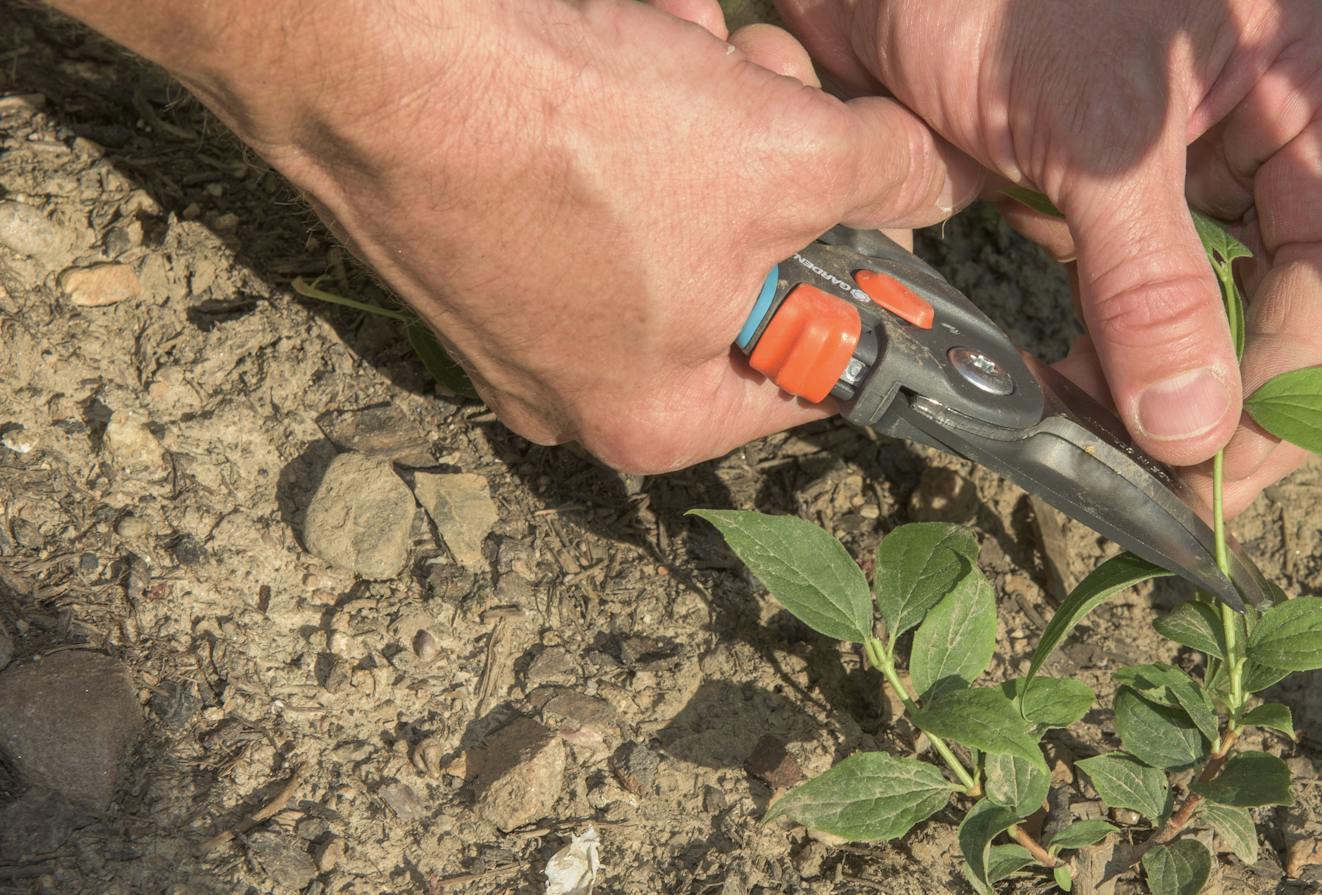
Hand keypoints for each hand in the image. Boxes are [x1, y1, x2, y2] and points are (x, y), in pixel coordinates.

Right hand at [56, 0, 981, 473]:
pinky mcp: (468, 222)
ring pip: (668, 199)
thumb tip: (934, 186)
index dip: (864, 280)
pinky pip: (588, 166)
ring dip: (704, 108)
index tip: (884, 209)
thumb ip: (885, 180)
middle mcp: (575, 381)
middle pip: (738, 272)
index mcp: (658, 416)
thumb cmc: (575, 142)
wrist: (375, 55)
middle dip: (774, 162)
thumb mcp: (787, 160)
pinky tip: (632, 35)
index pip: (811, 372)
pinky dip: (625, 92)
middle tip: (776, 89)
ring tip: (688, 45)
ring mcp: (511, 305)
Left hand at [778, 0, 1321, 514]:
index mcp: (1287, 87)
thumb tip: (1194, 431)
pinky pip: (1087, 276)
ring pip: (1170, 296)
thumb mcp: (1095, 123)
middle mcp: (1228, 124)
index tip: (1224, 466)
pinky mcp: (1052, 167)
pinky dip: (1072, 337)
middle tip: (1163, 484)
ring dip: (1141, 376)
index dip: (1294, 373)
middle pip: (1262, 291)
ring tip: (1097, 441)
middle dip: (1218, 391)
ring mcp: (1137, 151)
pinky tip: (1045, 383)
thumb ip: (1151, 277)